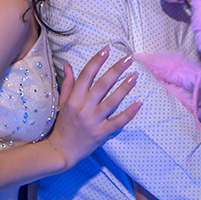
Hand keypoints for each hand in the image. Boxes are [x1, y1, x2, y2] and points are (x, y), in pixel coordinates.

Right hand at [47, 46, 141, 168]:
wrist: (60, 151)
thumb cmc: (62, 125)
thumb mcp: (62, 103)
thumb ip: (68, 83)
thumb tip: (68, 64)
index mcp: (74, 99)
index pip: (86, 75)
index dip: (97, 61)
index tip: (107, 49)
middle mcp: (83, 108)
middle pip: (102, 85)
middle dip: (116, 69)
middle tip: (129, 58)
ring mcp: (93, 121)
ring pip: (111, 101)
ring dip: (125, 87)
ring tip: (135, 76)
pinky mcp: (101, 133)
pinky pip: (117, 122)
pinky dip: (129, 113)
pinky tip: (139, 103)